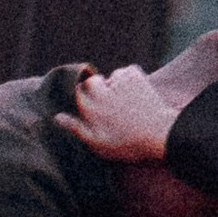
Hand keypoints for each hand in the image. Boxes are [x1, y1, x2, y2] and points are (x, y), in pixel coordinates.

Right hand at [55, 66, 175, 165]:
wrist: (159, 135)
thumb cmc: (127, 144)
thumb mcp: (98, 144)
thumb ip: (76, 128)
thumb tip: (57, 116)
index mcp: (88, 107)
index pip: (76, 92)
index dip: (83, 99)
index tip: (94, 108)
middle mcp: (99, 90)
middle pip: (91, 82)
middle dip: (98, 90)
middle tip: (112, 107)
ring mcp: (116, 80)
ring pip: (111, 78)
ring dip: (116, 86)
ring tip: (128, 104)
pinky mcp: (133, 74)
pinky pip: (126, 72)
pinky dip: (130, 80)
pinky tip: (137, 95)